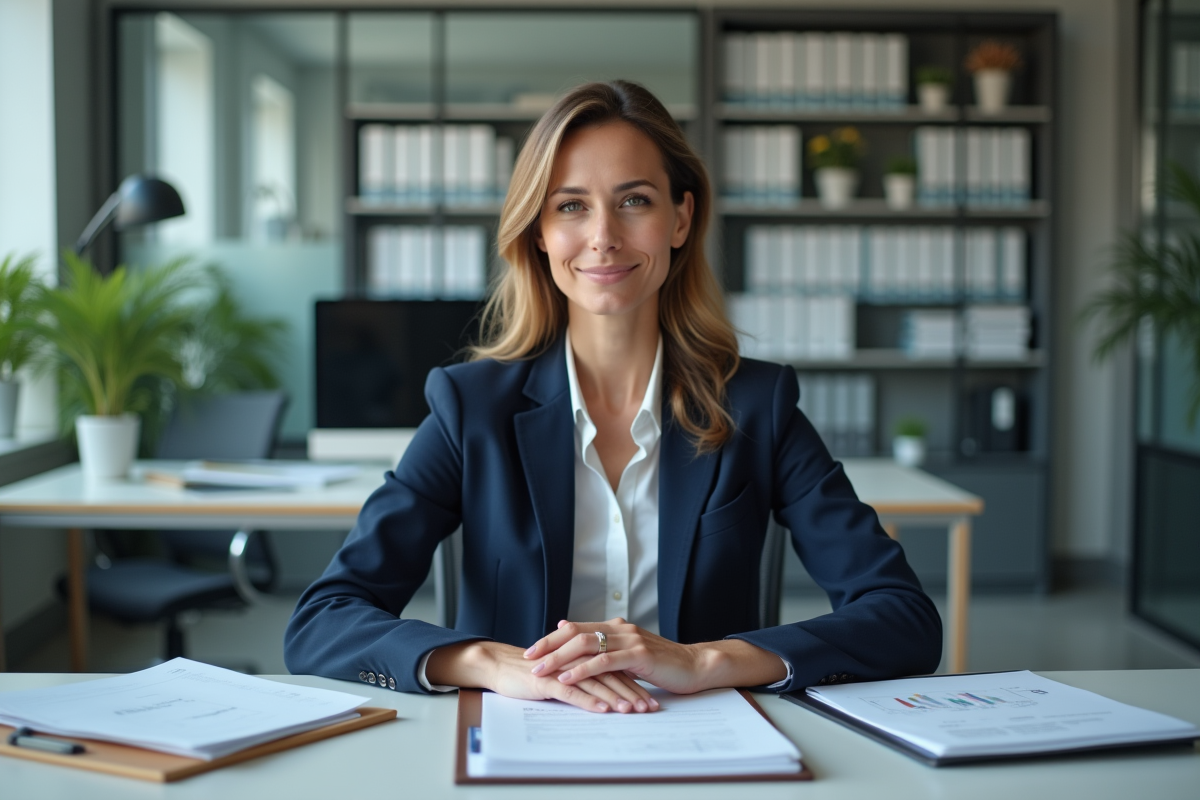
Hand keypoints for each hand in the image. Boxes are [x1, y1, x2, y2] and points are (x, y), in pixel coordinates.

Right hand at [425, 640, 654, 712]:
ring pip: (596, 683)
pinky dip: (590, 700)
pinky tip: (605, 710)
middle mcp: (575, 659)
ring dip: (616, 697)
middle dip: (632, 692)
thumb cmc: (531, 671)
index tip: (651, 698)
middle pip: (610, 675)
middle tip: (650, 708)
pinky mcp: (547, 680)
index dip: (634, 683)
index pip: (614, 669)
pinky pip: (573, 691)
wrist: (500, 665)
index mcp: (581, 654)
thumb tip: (606, 685)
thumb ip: (583, 671)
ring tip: (634, 711)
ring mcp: (562, 668)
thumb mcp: (562, 670)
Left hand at [525, 619, 788, 693]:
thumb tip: (574, 636)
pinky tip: (567, 678)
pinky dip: (582, 669)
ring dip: (560, 658)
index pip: (576, 629)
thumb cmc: (662, 664)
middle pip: (575, 634)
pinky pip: (603, 661)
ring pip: (585, 645)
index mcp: (616, 627)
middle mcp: (620, 628)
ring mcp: (629, 639)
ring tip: (541, 670)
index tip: (531, 650)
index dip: (551, 639)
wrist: (694, 666)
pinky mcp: (638, 655)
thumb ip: (605, 647)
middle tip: (527, 659)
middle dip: (548, 647)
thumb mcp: (629, 654)